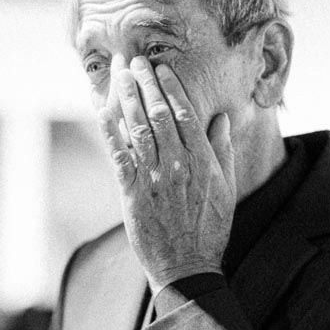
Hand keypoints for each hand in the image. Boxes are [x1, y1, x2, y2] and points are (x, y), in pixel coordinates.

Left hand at [98, 57, 235, 294]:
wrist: (187, 268)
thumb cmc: (209, 230)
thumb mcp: (226, 190)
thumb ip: (223, 152)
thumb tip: (221, 118)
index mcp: (203, 162)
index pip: (186, 114)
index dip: (171, 87)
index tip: (161, 68)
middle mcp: (178, 166)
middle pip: (159, 115)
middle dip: (145, 85)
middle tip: (134, 61)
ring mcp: (153, 180)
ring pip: (137, 130)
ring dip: (126, 99)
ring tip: (119, 76)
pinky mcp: (133, 195)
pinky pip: (119, 156)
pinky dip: (110, 132)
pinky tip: (103, 111)